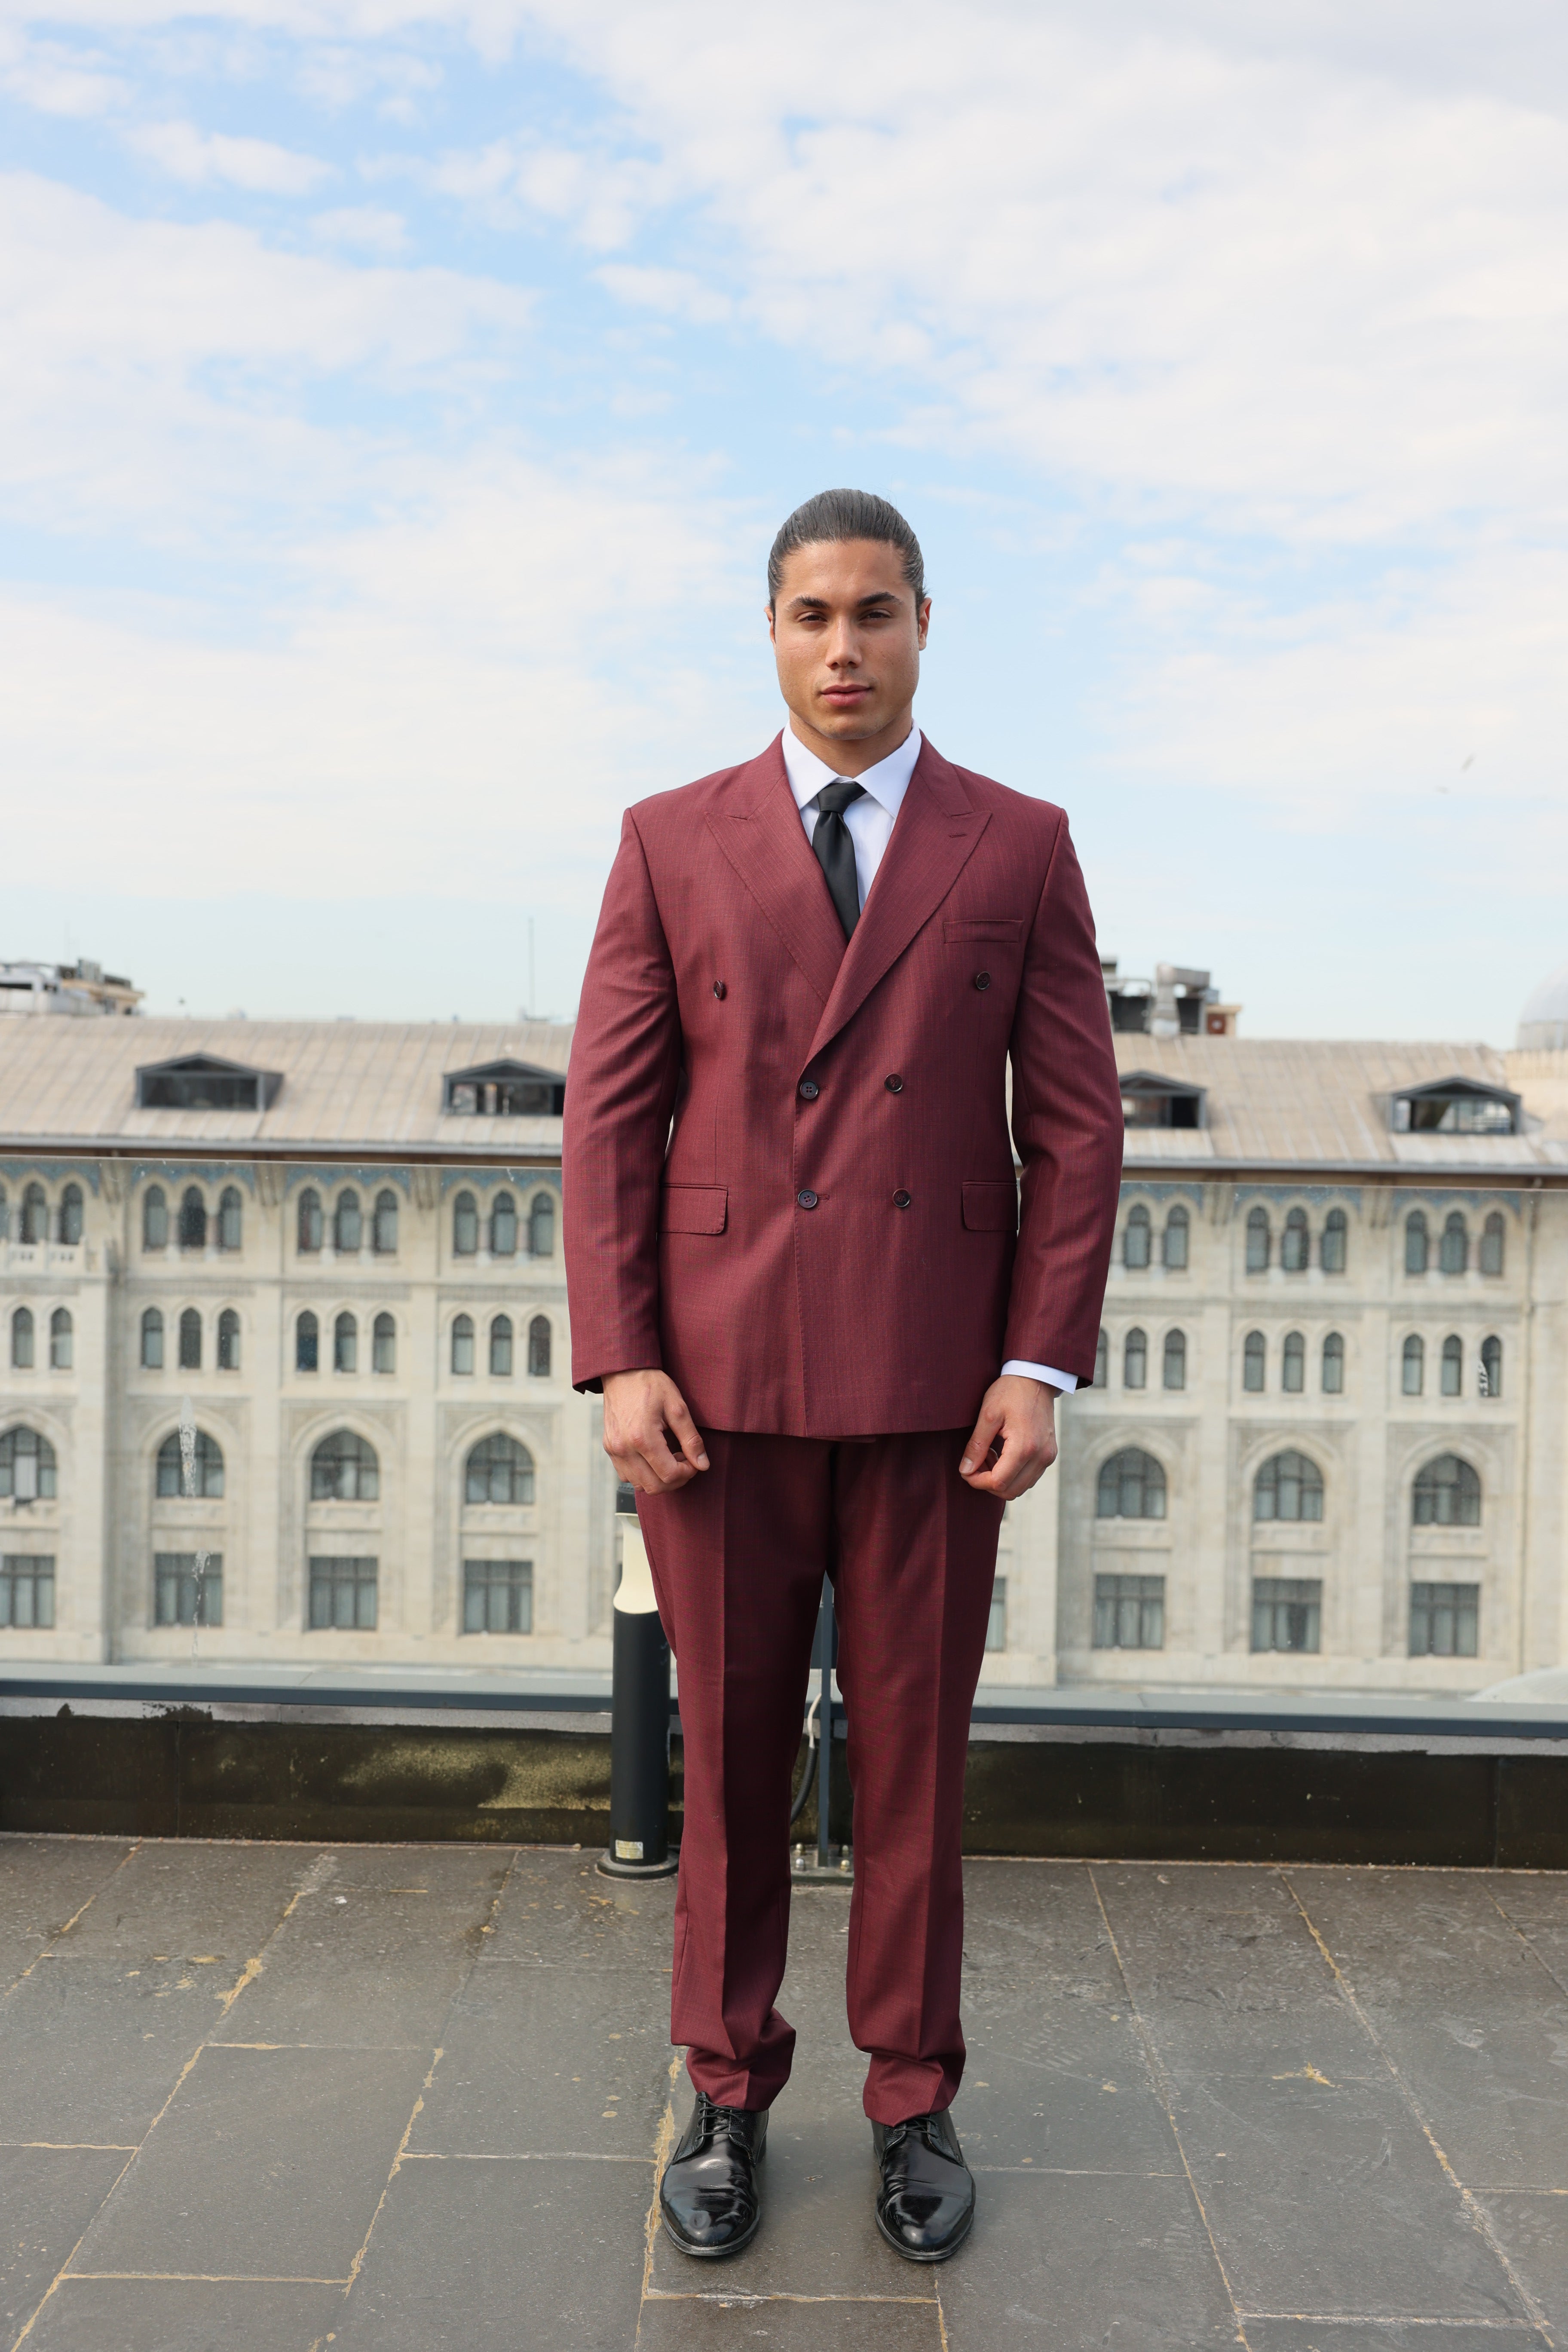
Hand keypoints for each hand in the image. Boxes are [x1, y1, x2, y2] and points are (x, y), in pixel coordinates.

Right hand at [602, 1369, 709, 1493]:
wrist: (622, 1372)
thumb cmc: (651, 1385)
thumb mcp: (677, 1406)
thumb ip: (691, 1439)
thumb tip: (703, 1464)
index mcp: (642, 1437)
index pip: (669, 1474)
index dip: (688, 1473)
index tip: (694, 1460)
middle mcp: (624, 1448)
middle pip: (654, 1486)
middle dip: (675, 1480)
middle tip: (684, 1461)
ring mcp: (614, 1450)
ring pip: (640, 1485)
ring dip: (659, 1478)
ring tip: (669, 1457)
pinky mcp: (609, 1449)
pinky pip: (627, 1476)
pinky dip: (643, 1474)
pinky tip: (653, 1457)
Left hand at [959, 1374, 1058, 1499]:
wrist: (1036, 1378)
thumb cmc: (1010, 1392)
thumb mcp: (987, 1415)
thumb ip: (976, 1446)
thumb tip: (965, 1470)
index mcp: (1025, 1447)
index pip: (998, 1482)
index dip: (977, 1481)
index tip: (966, 1470)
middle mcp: (1041, 1456)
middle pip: (1010, 1491)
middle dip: (988, 1483)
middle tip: (977, 1461)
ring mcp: (1048, 1456)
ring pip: (1020, 1488)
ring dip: (1000, 1479)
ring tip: (989, 1455)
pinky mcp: (1049, 1454)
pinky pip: (1029, 1477)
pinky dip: (1012, 1474)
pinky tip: (1002, 1454)